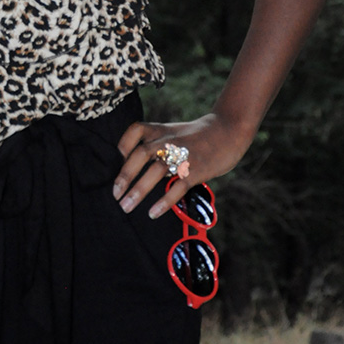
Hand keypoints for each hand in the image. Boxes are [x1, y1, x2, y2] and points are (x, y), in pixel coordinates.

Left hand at [112, 112, 252, 217]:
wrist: (228, 130)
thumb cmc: (197, 136)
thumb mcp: (173, 132)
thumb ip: (156, 145)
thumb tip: (135, 168)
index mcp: (161, 130)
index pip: (136, 130)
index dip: (122, 145)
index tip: (115, 161)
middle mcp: (168, 141)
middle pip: (141, 154)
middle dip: (125, 175)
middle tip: (115, 194)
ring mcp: (182, 155)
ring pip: (156, 171)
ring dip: (139, 190)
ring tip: (125, 207)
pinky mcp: (196, 170)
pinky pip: (178, 186)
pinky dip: (164, 201)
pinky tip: (153, 213)